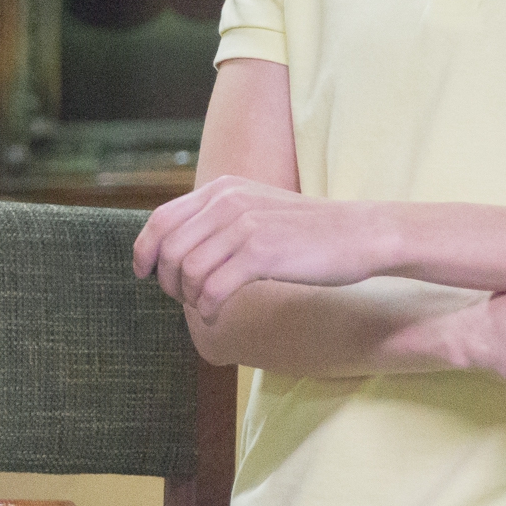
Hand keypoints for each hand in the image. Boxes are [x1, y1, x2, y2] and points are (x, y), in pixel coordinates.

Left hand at [132, 176, 391, 318]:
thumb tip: (179, 251)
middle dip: (168, 281)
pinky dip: (208, 309)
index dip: (145, 250)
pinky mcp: (261, 252)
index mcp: (223, 188)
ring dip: (190, 298)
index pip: (162, 218)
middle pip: (169, 248)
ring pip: (188, 271)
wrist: (361, 234)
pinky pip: (213, 288)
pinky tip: (218, 316)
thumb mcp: (258, 211)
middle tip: (185, 299)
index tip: (144, 274)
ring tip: (208, 308)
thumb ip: (221, 221)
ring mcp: (244, 225)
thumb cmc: (310, 232)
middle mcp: (228, 201)